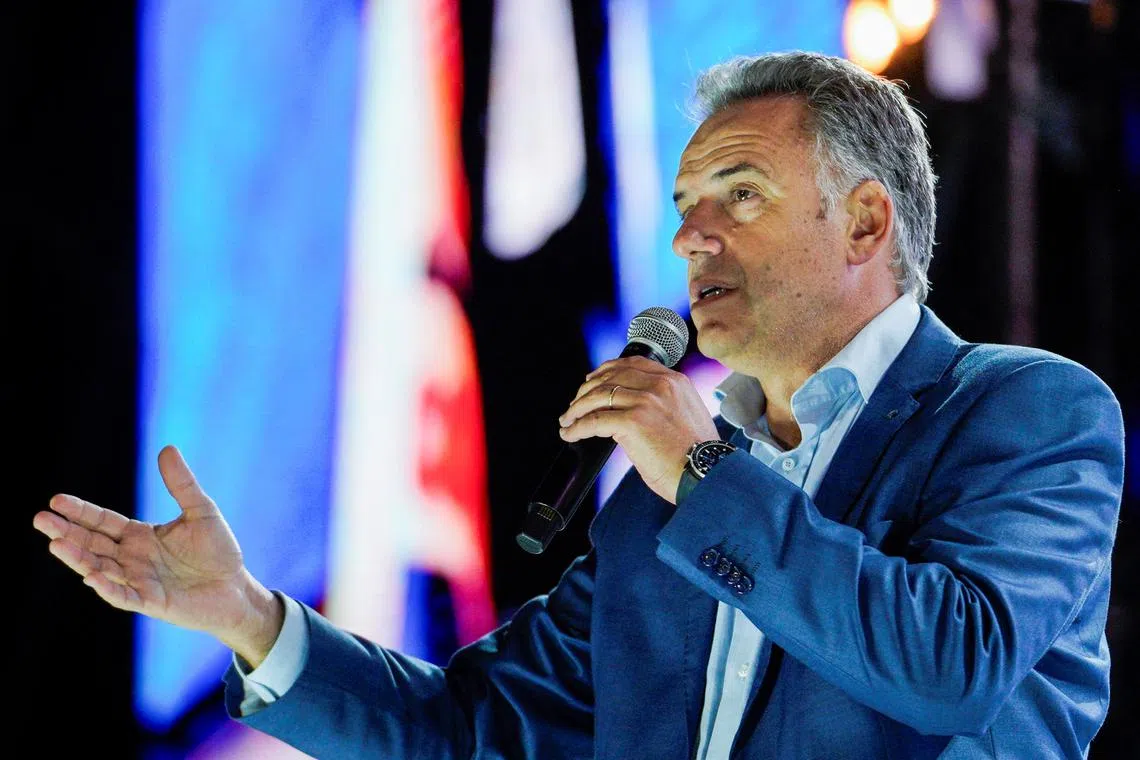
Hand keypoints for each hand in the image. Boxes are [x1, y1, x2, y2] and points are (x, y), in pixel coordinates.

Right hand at [32, 445, 282, 666]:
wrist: (236, 589)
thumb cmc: (218, 551)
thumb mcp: (202, 511)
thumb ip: (182, 485)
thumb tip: (167, 448)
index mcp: (140, 536)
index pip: (103, 522)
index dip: (81, 512)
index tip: (56, 500)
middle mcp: (132, 559)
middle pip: (92, 544)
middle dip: (66, 532)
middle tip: (39, 519)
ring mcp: (138, 581)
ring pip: (100, 569)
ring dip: (78, 558)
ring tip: (55, 545)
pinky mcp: (151, 602)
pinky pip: (125, 596)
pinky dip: (108, 588)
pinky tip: (91, 577)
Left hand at [558, 356, 718, 502]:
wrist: (707, 473)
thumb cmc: (696, 455)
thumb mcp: (684, 416)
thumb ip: (662, 404)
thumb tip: (628, 410)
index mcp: (674, 381)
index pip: (632, 364)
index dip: (606, 370)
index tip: (591, 380)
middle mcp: (661, 385)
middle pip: (611, 377)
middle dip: (586, 390)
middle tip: (575, 404)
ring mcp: (647, 401)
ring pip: (599, 396)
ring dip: (577, 409)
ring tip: (568, 420)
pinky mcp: (634, 421)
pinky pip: (595, 420)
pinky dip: (578, 427)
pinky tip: (571, 433)